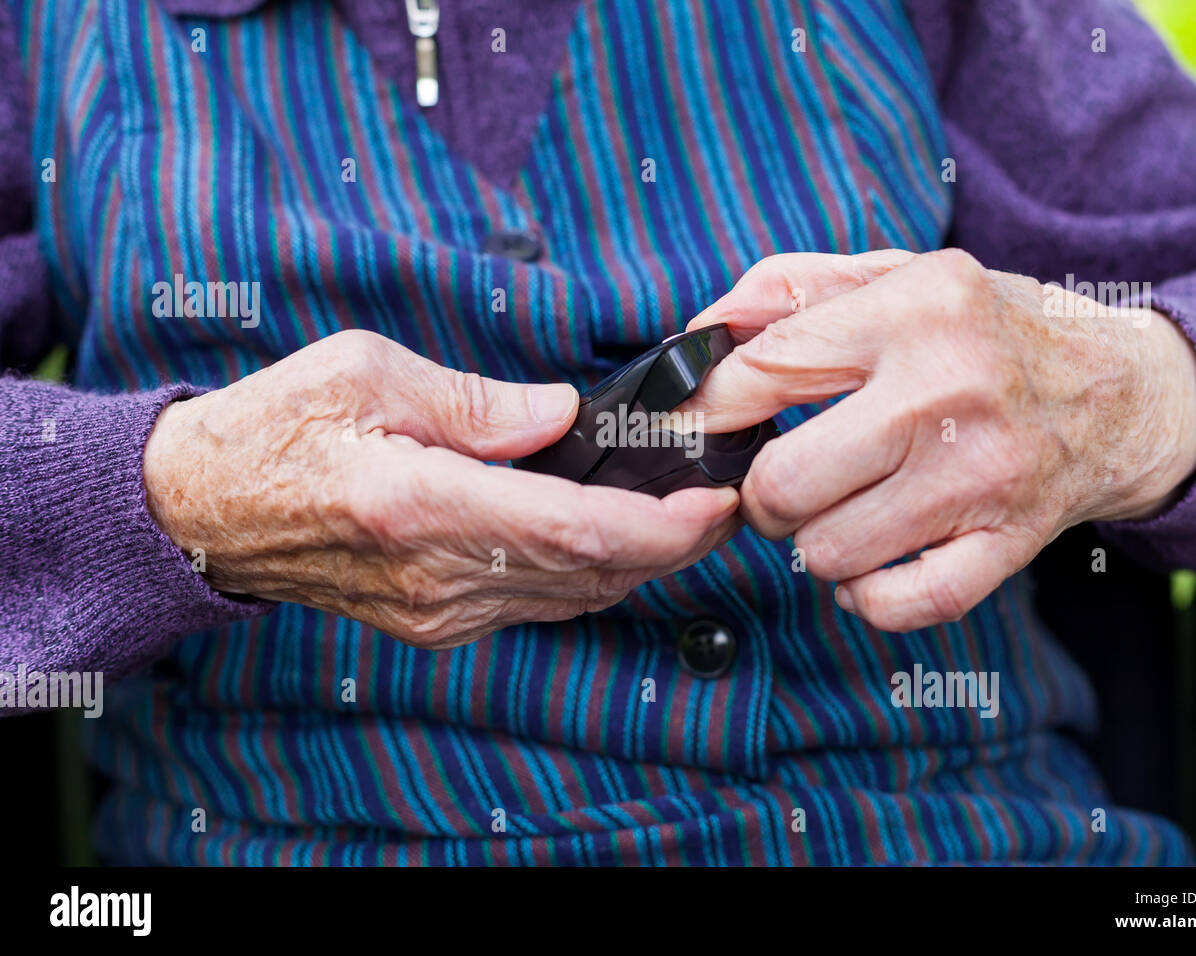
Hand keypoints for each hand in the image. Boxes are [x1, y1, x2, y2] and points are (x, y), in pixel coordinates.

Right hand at [143, 330, 739, 647]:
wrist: (206, 510)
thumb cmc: (275, 429)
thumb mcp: (365, 372)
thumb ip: (476, 401)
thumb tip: (562, 415)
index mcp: (417, 504)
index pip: (570, 532)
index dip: (659, 527)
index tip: (716, 503)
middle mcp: (434, 575)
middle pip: (589, 573)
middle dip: (675, 543)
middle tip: (728, 499)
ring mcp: (435, 610)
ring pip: (572, 598)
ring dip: (641, 562)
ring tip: (690, 515)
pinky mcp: (435, 621)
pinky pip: (538, 606)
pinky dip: (592, 574)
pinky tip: (620, 538)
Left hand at [681, 249, 1195, 631]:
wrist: (1119, 393)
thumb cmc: (987, 330)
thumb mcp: (899, 273)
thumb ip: (791, 287)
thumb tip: (701, 335)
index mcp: (914, 310)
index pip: (766, 369)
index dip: (707, 409)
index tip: (695, 426)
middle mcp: (947, 392)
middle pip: (786, 482)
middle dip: (761, 492)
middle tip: (781, 480)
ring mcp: (981, 477)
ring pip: (829, 552)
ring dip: (813, 541)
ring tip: (839, 510)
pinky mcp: (1008, 543)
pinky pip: (900, 603)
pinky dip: (866, 596)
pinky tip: (871, 563)